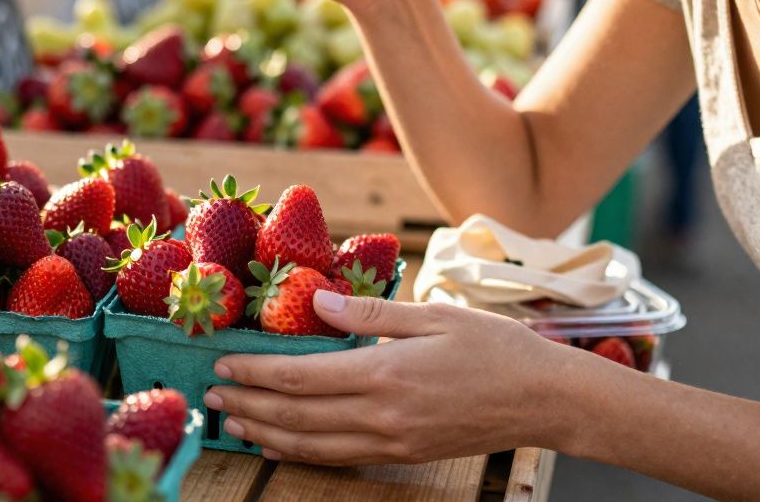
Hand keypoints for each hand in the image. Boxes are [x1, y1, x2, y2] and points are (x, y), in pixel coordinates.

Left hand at [205, 291, 579, 465]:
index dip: (257, 373)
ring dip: (267, 435)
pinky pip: (341, 458)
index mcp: (386, 373)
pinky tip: (281, 447)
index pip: (301, 377)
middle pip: (297, 417)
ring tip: (234, 423)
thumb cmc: (495, 347)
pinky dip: (302, 454)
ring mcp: (393, 441)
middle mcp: (382, 415)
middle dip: (250, 406)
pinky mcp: (404, 454)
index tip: (224, 364)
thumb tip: (313, 300)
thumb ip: (368, 311)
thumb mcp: (433, 313)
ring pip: (313, 446)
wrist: (545, 400)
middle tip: (213, 395)